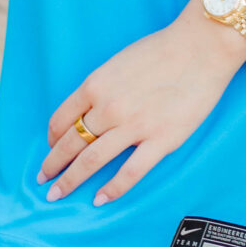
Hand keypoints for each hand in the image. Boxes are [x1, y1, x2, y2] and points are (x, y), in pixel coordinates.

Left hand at [40, 1, 245, 206]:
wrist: (202, 46)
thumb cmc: (163, 49)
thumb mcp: (119, 61)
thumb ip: (102, 87)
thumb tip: (90, 109)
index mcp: (96, 85)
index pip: (62, 119)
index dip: (52, 139)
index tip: (50, 149)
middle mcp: (109, 107)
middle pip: (71, 143)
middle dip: (52, 165)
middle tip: (42, 180)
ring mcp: (134, 126)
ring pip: (92, 161)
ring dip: (70, 180)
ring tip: (57, 194)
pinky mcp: (161, 140)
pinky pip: (130, 172)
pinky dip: (111, 189)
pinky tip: (99, 200)